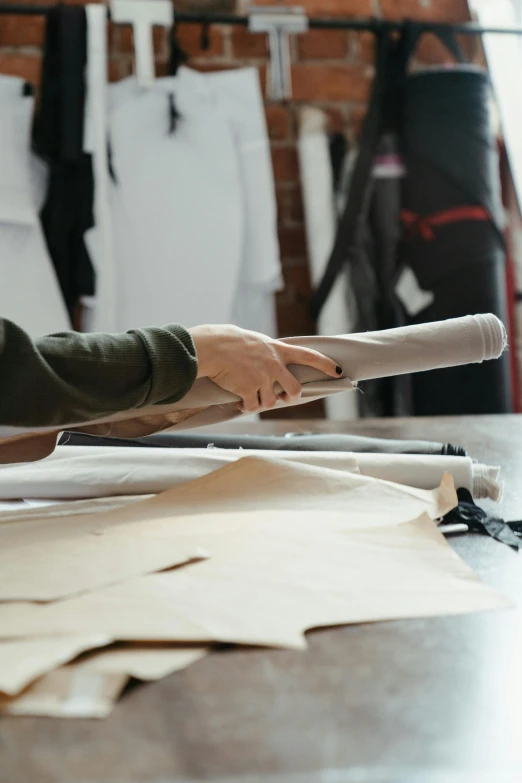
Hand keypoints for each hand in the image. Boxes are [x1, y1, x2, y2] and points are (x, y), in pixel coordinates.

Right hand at [189, 324, 341, 412]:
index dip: (325, 364)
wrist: (212, 347)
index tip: (338, 371)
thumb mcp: (254, 341)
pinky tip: (238, 401)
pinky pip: (252, 407)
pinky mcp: (249, 389)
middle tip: (280, 397)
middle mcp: (274, 365)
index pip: (308, 356)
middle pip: (294, 390)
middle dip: (289, 397)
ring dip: (259, 403)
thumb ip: (266, 352)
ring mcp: (263, 378)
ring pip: (270, 402)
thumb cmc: (227, 341)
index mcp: (277, 350)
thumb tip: (269, 364)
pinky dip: (245, 407)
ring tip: (247, 396)